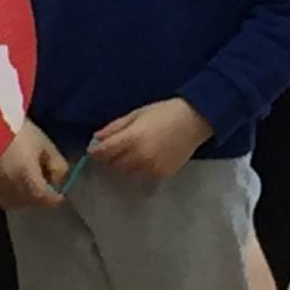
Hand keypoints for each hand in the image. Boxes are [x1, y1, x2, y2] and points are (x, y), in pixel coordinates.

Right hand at [0, 122, 69, 210]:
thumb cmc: (21, 132)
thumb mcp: (46, 145)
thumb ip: (57, 165)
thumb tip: (57, 180)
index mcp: (28, 178)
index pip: (46, 199)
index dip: (55, 197)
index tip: (60, 194)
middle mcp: (12, 188)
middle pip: (31, 202)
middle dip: (41, 196)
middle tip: (44, 182)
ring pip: (17, 203)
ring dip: (26, 197)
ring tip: (29, 181)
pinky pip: (3, 197)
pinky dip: (12, 194)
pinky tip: (15, 181)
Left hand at [89, 98, 213, 180]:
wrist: (194, 121)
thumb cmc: (164, 112)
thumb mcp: (137, 114)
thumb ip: (116, 127)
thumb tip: (97, 138)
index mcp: (132, 139)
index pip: (104, 153)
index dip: (96, 152)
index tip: (95, 149)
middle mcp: (140, 157)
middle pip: (113, 165)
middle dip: (110, 158)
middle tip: (116, 149)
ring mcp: (151, 168)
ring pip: (126, 173)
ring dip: (124, 165)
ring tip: (133, 152)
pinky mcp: (161, 175)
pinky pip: (142, 176)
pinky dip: (140, 169)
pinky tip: (147, 158)